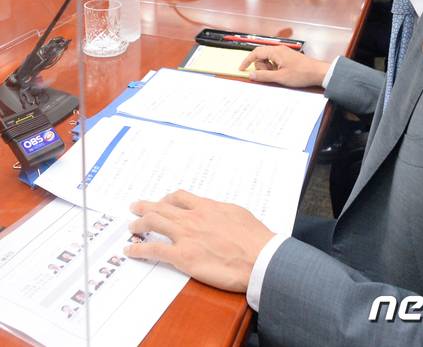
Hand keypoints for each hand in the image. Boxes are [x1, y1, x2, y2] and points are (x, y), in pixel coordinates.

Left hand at [126, 190, 273, 291]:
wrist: (260, 257)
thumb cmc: (255, 238)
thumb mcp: (238, 214)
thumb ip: (221, 212)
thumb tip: (216, 213)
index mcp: (207, 207)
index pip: (180, 197)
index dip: (166, 199)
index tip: (162, 202)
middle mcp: (193, 218)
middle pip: (162, 207)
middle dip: (145, 207)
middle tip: (135, 207)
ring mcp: (186, 236)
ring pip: (153, 222)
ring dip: (139, 223)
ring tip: (131, 225)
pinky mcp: (183, 256)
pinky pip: (154, 249)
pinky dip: (138, 248)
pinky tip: (130, 250)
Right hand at [239, 45, 329, 87]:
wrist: (318, 73)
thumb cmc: (300, 74)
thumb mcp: (280, 77)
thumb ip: (264, 76)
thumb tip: (251, 75)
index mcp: (275, 52)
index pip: (255, 53)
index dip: (247, 61)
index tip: (242, 69)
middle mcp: (278, 50)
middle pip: (261, 56)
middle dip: (261, 67)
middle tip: (269, 76)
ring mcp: (284, 53)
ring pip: (268, 59)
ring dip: (268, 69)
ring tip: (278, 76)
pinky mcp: (288, 57)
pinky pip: (275, 61)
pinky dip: (274, 68)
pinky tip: (282, 75)